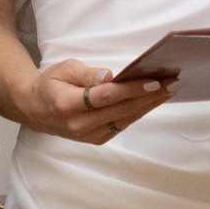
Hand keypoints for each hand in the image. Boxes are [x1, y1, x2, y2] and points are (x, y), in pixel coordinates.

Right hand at [18, 57, 176, 144]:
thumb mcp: (63, 69)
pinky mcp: (96, 140)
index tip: (155, 80)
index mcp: (67, 104)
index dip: (132, 89)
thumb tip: (110, 76)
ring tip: (170, 90)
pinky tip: (154, 100)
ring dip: (150, 105)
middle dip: (150, 96)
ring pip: (126, 119)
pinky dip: (139, 112)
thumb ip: (86, 73)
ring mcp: (88, 135)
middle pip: (121, 109)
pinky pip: (122, 125)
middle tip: (173, 83)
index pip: (106, 96)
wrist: (35, 110)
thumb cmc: (51, 84)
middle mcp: (78, 124)